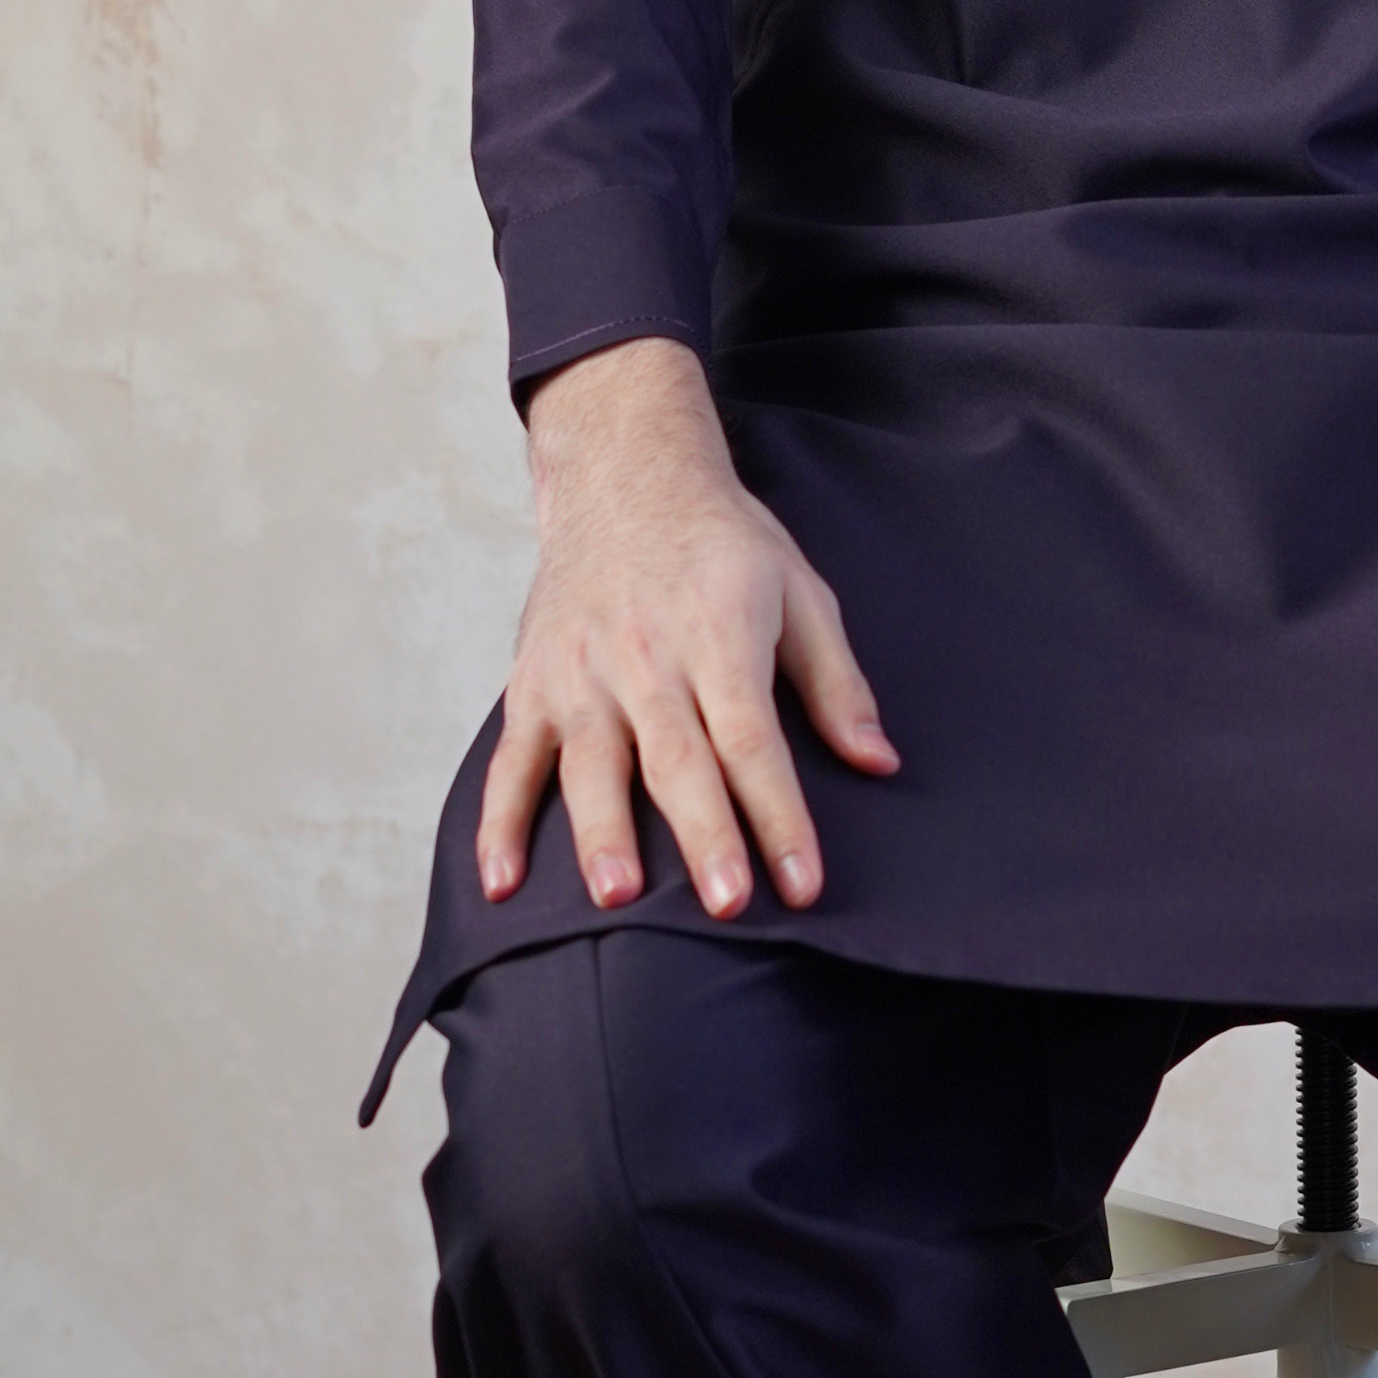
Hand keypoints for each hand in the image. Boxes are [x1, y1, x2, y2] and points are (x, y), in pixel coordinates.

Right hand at [477, 338, 897, 918]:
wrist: (625, 474)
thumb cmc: (724, 544)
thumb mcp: (801, 593)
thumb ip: (837, 683)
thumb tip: (878, 763)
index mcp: (720, 637)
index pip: (754, 739)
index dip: (780, 814)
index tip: (804, 882)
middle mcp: (647, 658)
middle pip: (678, 760)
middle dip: (704, 835)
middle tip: (724, 903)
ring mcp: (582, 674)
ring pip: (590, 763)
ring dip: (603, 831)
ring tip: (617, 895)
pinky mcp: (534, 684)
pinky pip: (512, 761)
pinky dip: (499, 823)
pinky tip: (503, 881)